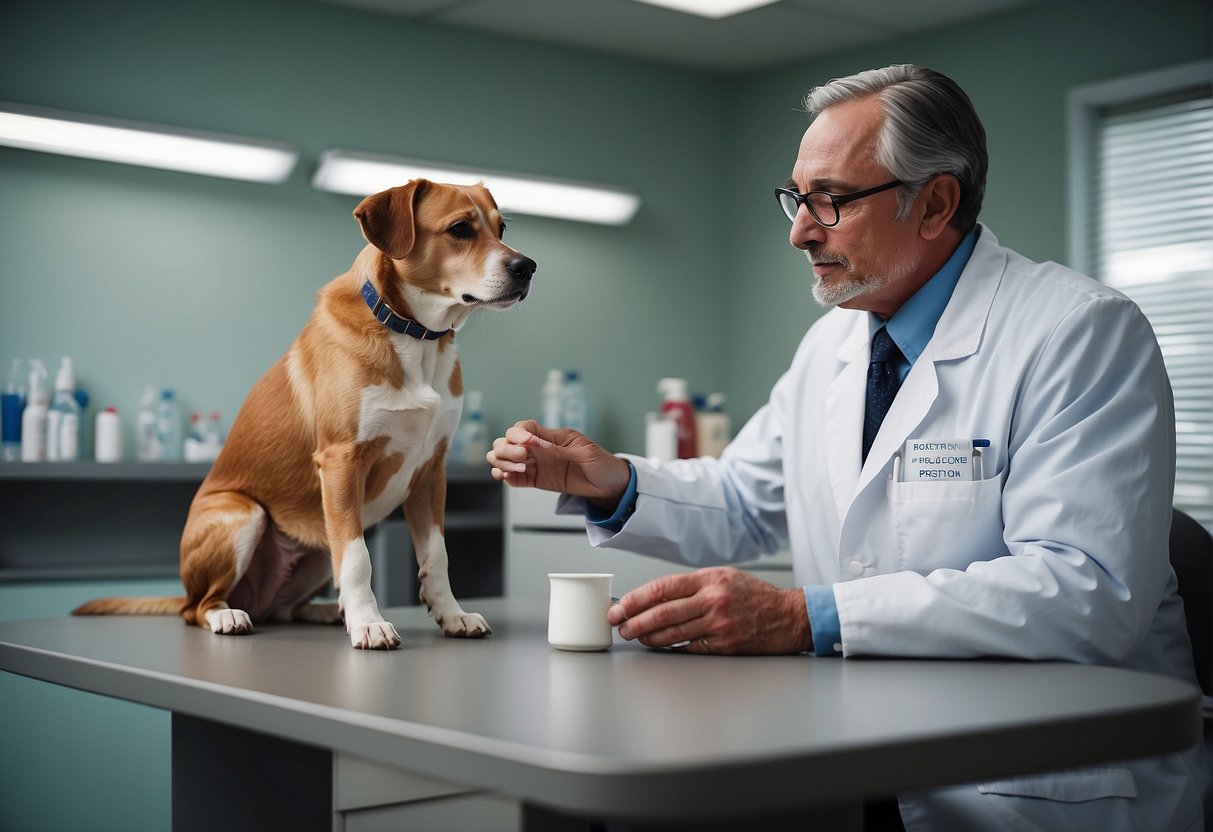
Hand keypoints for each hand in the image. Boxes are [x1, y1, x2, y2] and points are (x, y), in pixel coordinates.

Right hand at [487, 420, 630, 508]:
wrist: (610, 485)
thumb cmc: (602, 463)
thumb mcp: (585, 452)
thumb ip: (560, 448)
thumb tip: (535, 443)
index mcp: (551, 436)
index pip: (523, 428)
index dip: (518, 434)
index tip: (526, 445)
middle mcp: (539, 448)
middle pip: (507, 442)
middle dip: (508, 450)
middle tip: (523, 460)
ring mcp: (536, 464)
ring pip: (505, 458)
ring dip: (503, 463)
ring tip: (519, 471)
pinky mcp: (536, 480)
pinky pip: (512, 477)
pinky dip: (504, 476)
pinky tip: (507, 478)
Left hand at [607, 567, 812, 654]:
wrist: (790, 616)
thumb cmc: (756, 596)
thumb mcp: (725, 577)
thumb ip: (694, 585)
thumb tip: (657, 596)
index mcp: (709, 578)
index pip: (662, 587)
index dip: (636, 599)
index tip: (620, 606)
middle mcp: (713, 599)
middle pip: (662, 612)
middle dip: (634, 620)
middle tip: (619, 625)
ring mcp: (719, 623)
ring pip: (672, 632)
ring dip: (648, 636)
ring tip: (635, 636)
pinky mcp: (725, 644)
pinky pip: (690, 647)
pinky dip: (671, 648)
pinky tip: (660, 646)